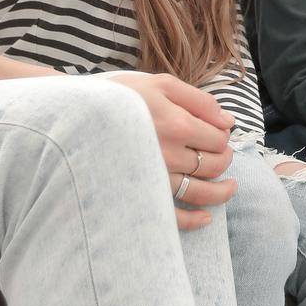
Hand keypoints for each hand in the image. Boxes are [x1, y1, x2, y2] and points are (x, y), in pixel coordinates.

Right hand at [103, 71, 237, 228]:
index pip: (218, 138)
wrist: (75, 117)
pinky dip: (194, 221)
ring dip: (221, 193)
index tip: (218, 133)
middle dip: (224, 160)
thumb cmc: (121, 96)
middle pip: (213, 165)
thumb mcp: (161, 84)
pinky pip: (172, 217)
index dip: (224, 137)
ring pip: (200, 193)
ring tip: (231, 188)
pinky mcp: (141, 195)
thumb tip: (229, 121)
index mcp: (177, 125)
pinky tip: (206, 218)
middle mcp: (169, 155)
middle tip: (222, 154)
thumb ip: (200, 101)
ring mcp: (155, 178)